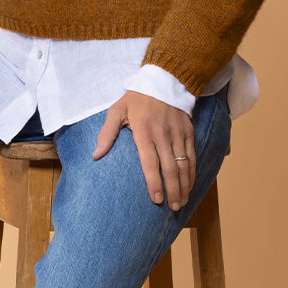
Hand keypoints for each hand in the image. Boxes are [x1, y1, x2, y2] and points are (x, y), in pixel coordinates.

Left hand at [92, 89, 194, 210]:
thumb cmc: (136, 98)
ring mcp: (178, 133)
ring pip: (184, 165)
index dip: (154, 182)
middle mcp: (163, 134)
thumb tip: (96, 155)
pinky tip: (189, 185)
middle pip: (170, 168)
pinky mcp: (188, 132)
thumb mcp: (117, 110)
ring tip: (181, 202)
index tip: (156, 199)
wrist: (163, 80)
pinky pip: (192, 156)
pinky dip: (192, 173)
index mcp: (144, 130)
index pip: (150, 162)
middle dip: (173, 191)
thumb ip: (107, 133)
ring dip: (184, 186)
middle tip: (172, 208)